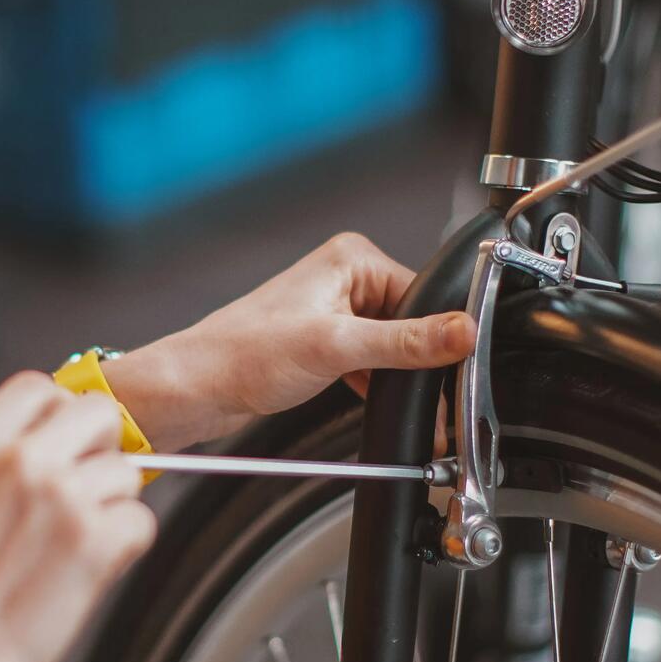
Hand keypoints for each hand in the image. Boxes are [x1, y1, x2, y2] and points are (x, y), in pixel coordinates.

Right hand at [0, 373, 155, 661]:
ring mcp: (64, 501)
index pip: (39, 387)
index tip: (55, 439)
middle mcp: (22, 462)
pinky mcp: (97, 546)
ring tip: (73, 541)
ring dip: (109, 502)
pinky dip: (124, 544)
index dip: (53, 414)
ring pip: (126, 471)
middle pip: (98, 414)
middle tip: (81, 482)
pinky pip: (140, 521)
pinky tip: (90, 567)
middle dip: (96, 445)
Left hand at [103, 233, 475, 451]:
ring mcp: (335, 311)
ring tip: (382, 397)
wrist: (198, 389)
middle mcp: (345, 279)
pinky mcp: (326, 342)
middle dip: (417, 362)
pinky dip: (376, 384)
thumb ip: (406, 343)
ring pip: (393, 346)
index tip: (452, 369)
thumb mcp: (336, 348)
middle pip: (412, 322)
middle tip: (424, 396)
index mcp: (352, 260)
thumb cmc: (244, 355)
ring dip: (396, 377)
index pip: (423, 294)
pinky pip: (371, 361)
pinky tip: (370, 401)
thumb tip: (462, 332)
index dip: (438, 335)